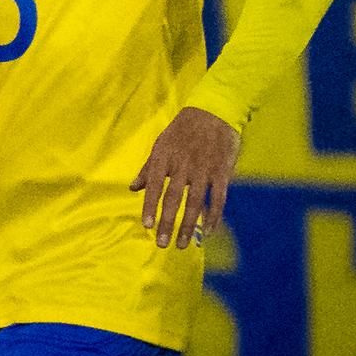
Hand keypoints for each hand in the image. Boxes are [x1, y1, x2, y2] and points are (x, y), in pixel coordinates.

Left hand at [130, 107, 239, 248]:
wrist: (213, 111)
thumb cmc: (182, 130)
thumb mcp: (160, 144)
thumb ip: (148, 168)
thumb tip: (133, 188)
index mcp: (164, 157)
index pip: (154, 186)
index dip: (150, 206)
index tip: (146, 226)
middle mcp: (183, 164)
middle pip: (174, 198)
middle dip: (167, 222)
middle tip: (162, 243)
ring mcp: (204, 169)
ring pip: (195, 202)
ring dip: (188, 225)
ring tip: (181, 244)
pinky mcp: (223, 171)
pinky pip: (218, 198)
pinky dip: (213, 216)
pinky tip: (207, 232)